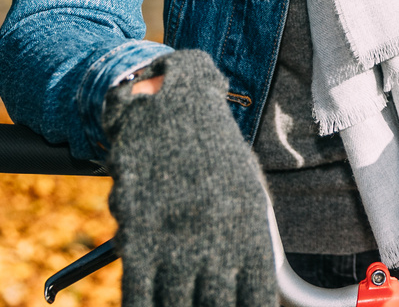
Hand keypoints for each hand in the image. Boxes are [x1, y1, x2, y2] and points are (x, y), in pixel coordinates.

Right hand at [104, 50, 275, 306]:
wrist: (169, 110)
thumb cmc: (212, 154)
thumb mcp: (248, 192)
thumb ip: (253, 242)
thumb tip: (260, 287)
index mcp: (248, 229)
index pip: (255, 297)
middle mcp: (214, 238)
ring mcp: (174, 240)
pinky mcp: (138, 237)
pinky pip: (139, 293)